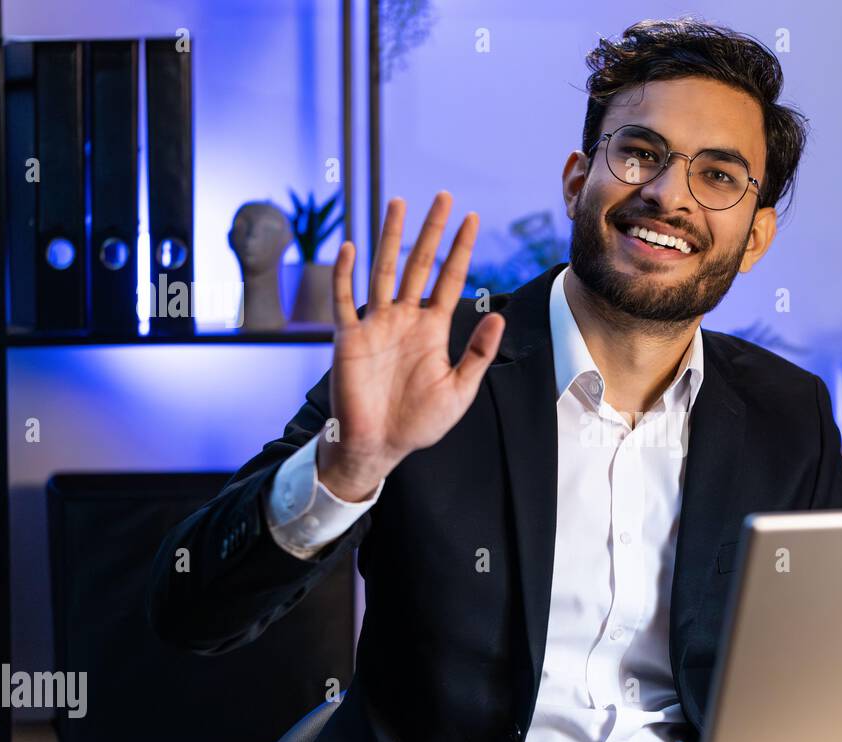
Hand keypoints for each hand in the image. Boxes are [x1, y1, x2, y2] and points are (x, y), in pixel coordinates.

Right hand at [317, 193, 503, 500]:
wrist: (379, 445)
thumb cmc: (419, 422)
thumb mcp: (458, 390)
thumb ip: (477, 353)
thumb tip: (497, 318)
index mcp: (432, 329)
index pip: (449, 279)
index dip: (461, 249)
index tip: (472, 218)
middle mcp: (404, 318)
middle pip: (418, 264)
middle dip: (431, 231)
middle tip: (443, 196)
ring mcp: (376, 324)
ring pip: (383, 270)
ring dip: (389, 237)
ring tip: (398, 203)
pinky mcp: (349, 337)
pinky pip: (344, 300)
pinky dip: (345, 274)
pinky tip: (350, 247)